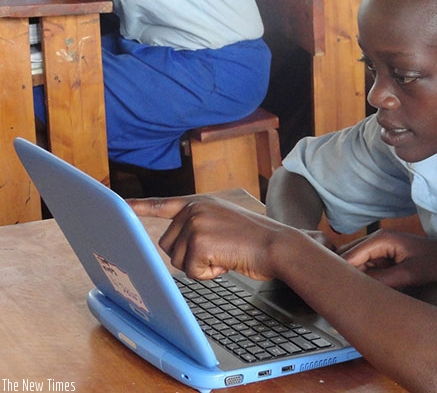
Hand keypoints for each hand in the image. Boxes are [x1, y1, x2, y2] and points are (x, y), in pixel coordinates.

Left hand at [128, 195, 299, 281]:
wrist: (278, 245)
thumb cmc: (256, 240)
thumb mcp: (223, 223)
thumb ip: (199, 226)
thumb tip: (175, 246)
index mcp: (200, 203)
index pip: (163, 204)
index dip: (138, 207)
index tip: (118, 203)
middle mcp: (194, 209)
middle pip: (168, 246)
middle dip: (189, 257)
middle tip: (219, 252)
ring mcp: (196, 224)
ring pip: (177, 261)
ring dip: (200, 266)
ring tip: (226, 255)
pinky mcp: (199, 242)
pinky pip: (191, 271)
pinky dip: (209, 274)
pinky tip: (227, 261)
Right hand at [340, 229, 436, 289]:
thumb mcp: (410, 274)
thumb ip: (383, 280)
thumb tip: (358, 289)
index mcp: (382, 239)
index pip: (349, 255)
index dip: (337, 271)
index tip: (328, 289)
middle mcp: (378, 241)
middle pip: (349, 258)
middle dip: (341, 274)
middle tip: (332, 295)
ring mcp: (381, 250)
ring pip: (356, 265)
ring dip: (351, 278)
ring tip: (342, 297)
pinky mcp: (386, 260)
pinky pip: (367, 270)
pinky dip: (361, 280)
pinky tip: (358, 294)